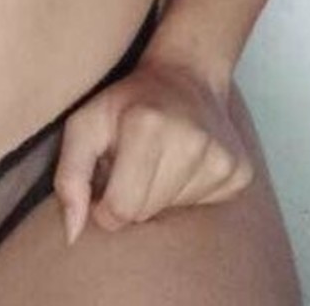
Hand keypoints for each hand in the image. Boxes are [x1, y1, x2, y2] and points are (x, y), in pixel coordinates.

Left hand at [53, 50, 253, 244]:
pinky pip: (202, 207)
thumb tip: (72, 234)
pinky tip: (184, 162)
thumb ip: (70, 177)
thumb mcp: (85, 123)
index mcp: (147, 125)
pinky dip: (186, 191)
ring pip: (174, 213)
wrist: (187, 75)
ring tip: (159, 159)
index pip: (122, 209)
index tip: (107, 179)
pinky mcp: (239, 172)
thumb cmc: (128, 102)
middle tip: (134, 163)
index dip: (106, 203)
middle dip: (131, 197)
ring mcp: (221, 158)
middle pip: (147, 213)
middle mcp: (191, 141)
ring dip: (159, 193)